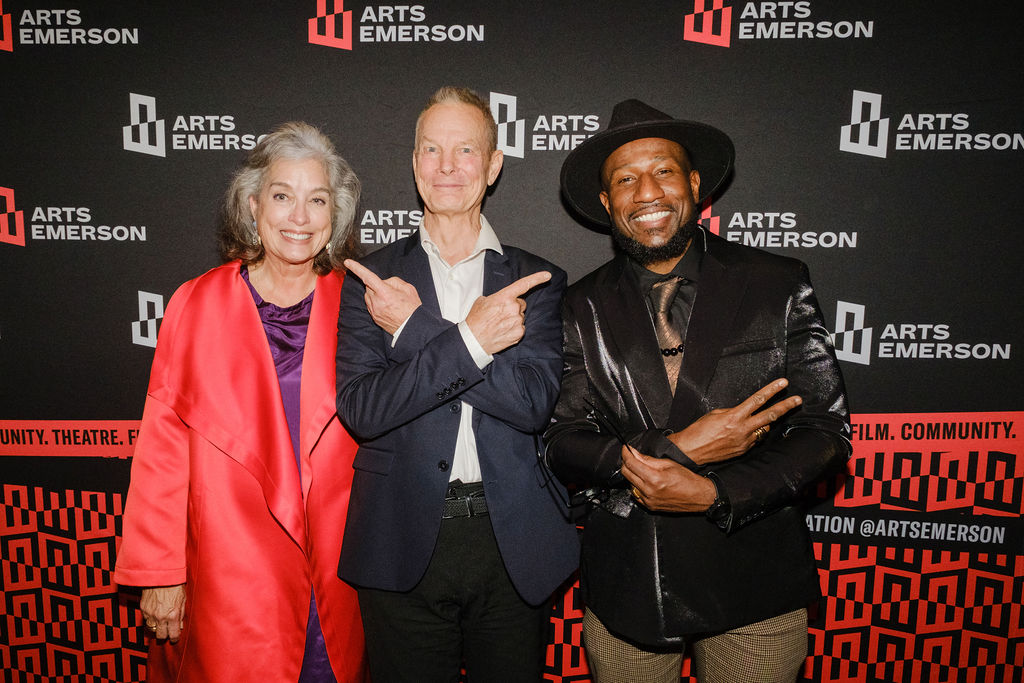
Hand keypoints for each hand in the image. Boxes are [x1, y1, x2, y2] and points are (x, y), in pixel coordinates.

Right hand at [140, 584, 185, 642]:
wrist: (161, 574)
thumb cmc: (175, 584)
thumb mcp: (183, 599)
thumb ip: (181, 614)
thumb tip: (179, 625)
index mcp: (173, 615)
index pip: (172, 635)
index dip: (174, 638)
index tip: (174, 638)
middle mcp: (160, 617)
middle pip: (160, 636)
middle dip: (164, 635)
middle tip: (167, 632)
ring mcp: (150, 613)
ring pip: (151, 628)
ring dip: (156, 627)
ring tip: (161, 623)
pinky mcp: (143, 608)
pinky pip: (146, 619)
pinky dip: (150, 619)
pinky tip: (155, 614)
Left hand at [345, 259, 421, 334]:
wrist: (413, 327)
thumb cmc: (412, 309)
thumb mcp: (408, 289)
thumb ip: (393, 281)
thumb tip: (384, 282)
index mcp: (385, 293)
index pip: (368, 277)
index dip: (357, 268)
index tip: (348, 262)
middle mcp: (376, 302)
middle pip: (369, 286)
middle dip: (376, 285)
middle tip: (390, 291)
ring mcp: (374, 311)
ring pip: (369, 296)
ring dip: (376, 294)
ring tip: (390, 300)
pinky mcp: (374, 317)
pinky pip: (371, 305)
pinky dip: (376, 303)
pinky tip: (388, 307)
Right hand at [465, 271, 551, 354]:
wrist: (474, 340)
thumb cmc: (476, 320)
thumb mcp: (483, 301)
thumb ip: (497, 297)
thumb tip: (502, 300)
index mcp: (504, 297)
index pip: (524, 285)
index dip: (537, 278)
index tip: (547, 275)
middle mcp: (513, 308)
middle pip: (521, 303)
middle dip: (513, 307)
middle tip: (500, 314)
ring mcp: (517, 321)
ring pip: (520, 316)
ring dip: (512, 318)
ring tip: (499, 323)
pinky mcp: (519, 333)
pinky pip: (520, 327)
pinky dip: (513, 328)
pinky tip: (503, 330)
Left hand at [621, 445, 716, 511]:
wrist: (699, 496)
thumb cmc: (688, 479)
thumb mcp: (669, 463)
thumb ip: (649, 459)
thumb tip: (634, 453)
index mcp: (654, 479)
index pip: (631, 463)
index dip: (626, 453)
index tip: (625, 448)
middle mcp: (649, 491)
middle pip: (626, 474)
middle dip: (626, 462)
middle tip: (631, 456)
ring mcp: (648, 501)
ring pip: (630, 484)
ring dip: (631, 474)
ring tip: (640, 469)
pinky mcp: (650, 507)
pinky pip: (636, 494)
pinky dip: (636, 486)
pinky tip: (644, 481)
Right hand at [668, 378, 801, 464]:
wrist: (691, 451)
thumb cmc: (699, 431)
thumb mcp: (715, 414)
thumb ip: (733, 412)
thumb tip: (744, 413)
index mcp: (735, 416)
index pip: (758, 400)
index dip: (772, 390)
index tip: (783, 383)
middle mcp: (743, 429)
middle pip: (769, 415)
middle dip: (785, 406)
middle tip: (798, 400)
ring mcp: (744, 441)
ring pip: (763, 429)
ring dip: (764, 423)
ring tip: (761, 419)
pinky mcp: (743, 450)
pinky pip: (753, 440)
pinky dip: (752, 434)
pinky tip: (743, 433)